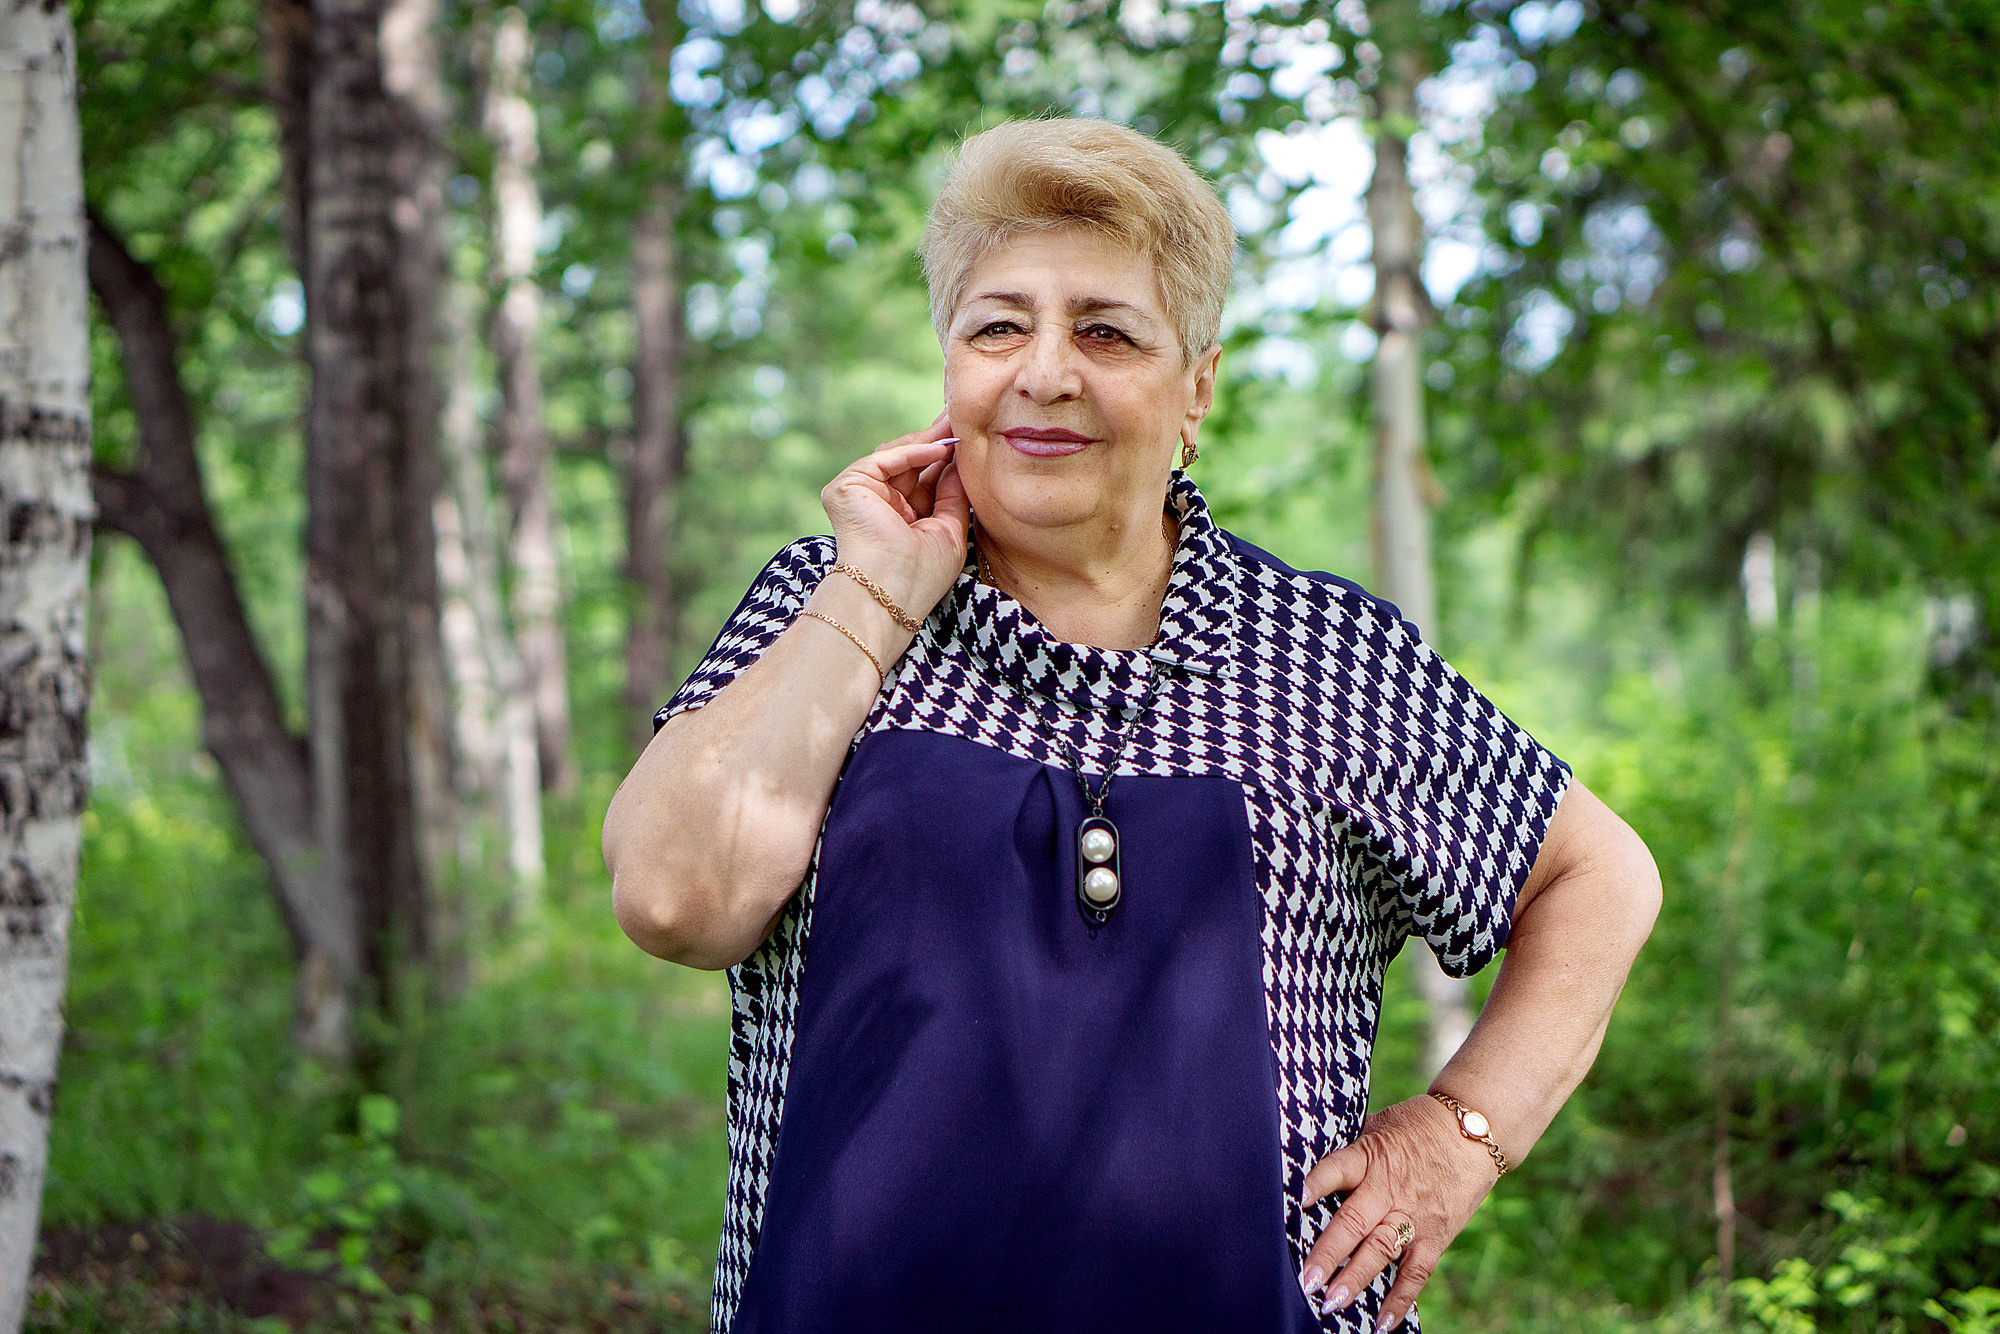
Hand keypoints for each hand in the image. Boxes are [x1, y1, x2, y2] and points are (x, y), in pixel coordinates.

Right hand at [819, 412, 969, 620]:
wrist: (890, 593)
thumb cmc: (921, 576)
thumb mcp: (948, 530)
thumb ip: (953, 494)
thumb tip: (960, 461)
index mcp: (900, 520)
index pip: (923, 481)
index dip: (945, 460)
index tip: (969, 438)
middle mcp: (879, 506)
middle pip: (910, 463)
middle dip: (937, 441)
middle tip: (962, 417)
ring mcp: (860, 495)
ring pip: (896, 457)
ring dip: (928, 440)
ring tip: (956, 424)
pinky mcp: (846, 488)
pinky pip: (885, 459)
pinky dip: (913, 451)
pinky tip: (941, 448)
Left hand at [1298, 1094, 1497, 1329]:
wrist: (1473, 1132)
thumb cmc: (1416, 1126)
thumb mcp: (1378, 1125)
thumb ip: (1350, 1151)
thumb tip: (1308, 1166)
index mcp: (1370, 1157)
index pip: (1339, 1168)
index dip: (1318, 1182)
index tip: (1296, 1198)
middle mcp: (1389, 1189)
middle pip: (1355, 1222)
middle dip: (1329, 1252)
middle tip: (1307, 1279)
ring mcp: (1413, 1215)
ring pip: (1381, 1250)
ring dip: (1355, 1278)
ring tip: (1331, 1302)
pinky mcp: (1435, 1235)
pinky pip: (1416, 1271)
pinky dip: (1400, 1298)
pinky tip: (1381, 1322)